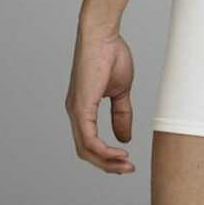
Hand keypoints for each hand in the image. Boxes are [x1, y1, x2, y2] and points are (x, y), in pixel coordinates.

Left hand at [65, 25, 135, 173]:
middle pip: (86, 152)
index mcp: (83, 108)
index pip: (90, 143)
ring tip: (126, 165)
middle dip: (107, 165)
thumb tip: (125, 138)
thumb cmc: (110, 55)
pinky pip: (88, 139)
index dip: (107, 156)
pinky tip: (118, 153)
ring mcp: (75, 110)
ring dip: (106, 161)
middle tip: (128, 169)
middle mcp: (75, 112)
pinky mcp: (80, 106)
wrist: (103, 35)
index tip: (126, 161)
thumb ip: (121, 113)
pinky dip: (103, 151)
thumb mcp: (120, 90)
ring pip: (86, 150)